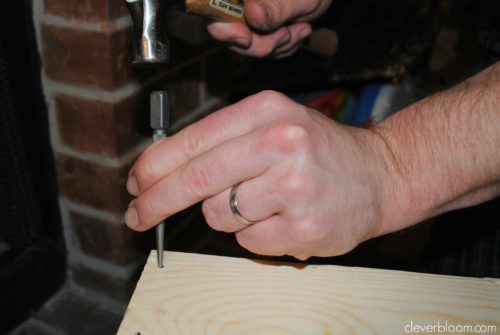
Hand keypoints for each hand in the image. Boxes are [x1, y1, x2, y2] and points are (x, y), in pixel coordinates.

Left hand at [125, 91, 398, 259]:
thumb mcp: (274, 124)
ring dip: (227, 215)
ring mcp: (293, 187)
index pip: (193, 141)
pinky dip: (254, 235)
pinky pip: (248, 241)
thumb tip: (165, 172)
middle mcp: (280, 143)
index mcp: (266, 111)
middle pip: (196, 179)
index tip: (136, 183)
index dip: (155, 166)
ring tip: (263, 203)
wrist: (380, 175)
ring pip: (220, 215)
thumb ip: (224, 142)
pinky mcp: (303, 228)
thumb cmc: (319, 152)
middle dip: (157, 202)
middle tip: (138, 215)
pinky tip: (281, 220)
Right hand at [208, 0, 332, 57]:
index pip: (210, 9)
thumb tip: (252, 15)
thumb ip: (275, 7)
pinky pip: (262, 48)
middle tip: (287, 33)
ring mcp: (245, 15)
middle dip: (261, 43)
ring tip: (301, 29)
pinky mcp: (258, 28)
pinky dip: (282, 46)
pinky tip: (299, 32)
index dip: (224, 28)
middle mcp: (235, 2)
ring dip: (277, 46)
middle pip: (228, 35)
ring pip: (247, 46)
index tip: (246, 37)